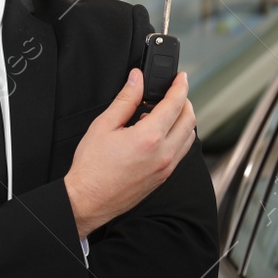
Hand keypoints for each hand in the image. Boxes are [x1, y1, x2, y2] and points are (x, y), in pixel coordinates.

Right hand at [63, 67, 196, 238]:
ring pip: (189, 137)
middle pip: (189, 119)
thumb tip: (137, 80)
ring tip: (162, 113)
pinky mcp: (163, 177)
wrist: (88, 200)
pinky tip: (159, 134)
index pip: (175, 104)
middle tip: (172, 93)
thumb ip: (125, 99)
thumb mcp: (103, 125)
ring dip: (183, 120)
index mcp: (149, 137)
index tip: (181, 77)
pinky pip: (181, 152)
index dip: (180, 86)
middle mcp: (163, 153)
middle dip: (184, 101)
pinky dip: (178, 137)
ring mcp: (166, 167)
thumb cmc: (92, 168)